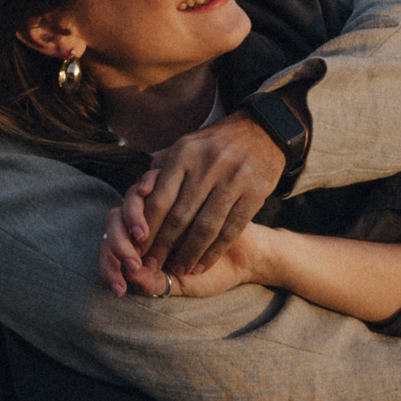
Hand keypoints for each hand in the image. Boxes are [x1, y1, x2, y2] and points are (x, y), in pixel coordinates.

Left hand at [145, 114, 286, 278]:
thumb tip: (138, 196)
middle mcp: (208, 165)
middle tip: (152, 265)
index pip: (160, 199)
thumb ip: (159, 171)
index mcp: (184, 154)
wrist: (262, 131)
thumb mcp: (184, 147)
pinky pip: (231, 229)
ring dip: (190, 254)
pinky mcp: (256, 191)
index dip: (147, 228)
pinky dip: (215, 251)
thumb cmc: (213, 146)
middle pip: (180, 216)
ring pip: (206, 227)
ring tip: (179, 270)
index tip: (137, 249)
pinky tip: (203, 263)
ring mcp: (234, 178)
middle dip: (163, 246)